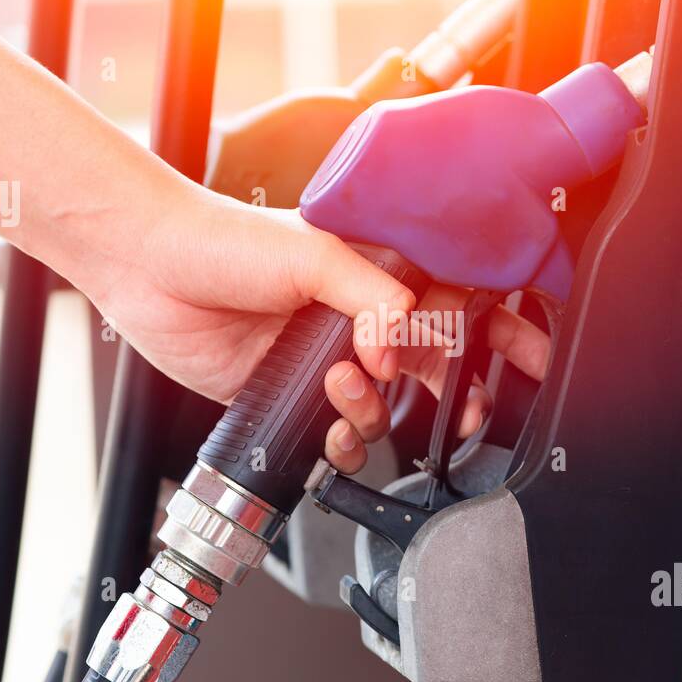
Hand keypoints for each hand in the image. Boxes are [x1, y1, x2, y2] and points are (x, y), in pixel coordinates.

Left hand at [70, 179, 549, 469]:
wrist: (150, 270)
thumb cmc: (225, 240)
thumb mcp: (316, 254)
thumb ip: (376, 301)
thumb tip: (405, 350)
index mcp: (380, 270)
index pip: (459, 300)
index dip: (501, 331)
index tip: (531, 358)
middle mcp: (362, 318)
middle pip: (434, 368)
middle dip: (456, 396)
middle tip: (462, 411)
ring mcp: (329, 362)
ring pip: (388, 410)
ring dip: (375, 411)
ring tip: (341, 384)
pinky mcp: (295, 398)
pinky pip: (340, 437)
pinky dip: (342, 442)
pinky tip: (324, 420)